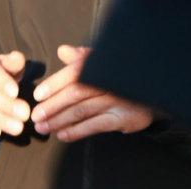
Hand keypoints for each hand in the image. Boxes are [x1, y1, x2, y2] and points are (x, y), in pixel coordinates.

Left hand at [30, 45, 152, 141]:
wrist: (155, 91)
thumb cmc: (121, 77)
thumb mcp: (104, 63)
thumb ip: (82, 59)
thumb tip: (62, 51)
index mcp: (104, 64)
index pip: (76, 72)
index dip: (55, 83)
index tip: (38, 95)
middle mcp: (111, 81)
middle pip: (77, 92)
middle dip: (53, 105)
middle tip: (36, 116)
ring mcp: (119, 100)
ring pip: (82, 111)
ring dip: (59, 120)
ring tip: (42, 127)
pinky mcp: (124, 118)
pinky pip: (95, 126)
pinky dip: (76, 131)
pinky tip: (61, 135)